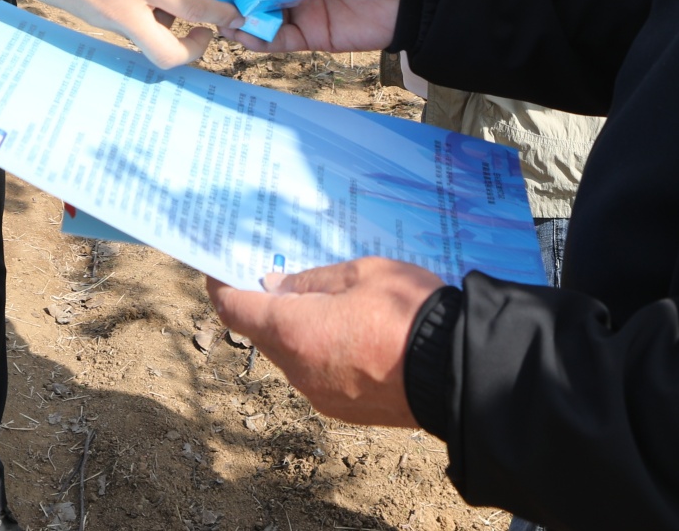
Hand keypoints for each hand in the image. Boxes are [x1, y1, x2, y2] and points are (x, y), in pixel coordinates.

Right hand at [5, 0, 241, 67]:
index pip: (193, 8)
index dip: (223, 14)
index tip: (238, 11)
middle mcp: (124, 9)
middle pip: (168, 55)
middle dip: (196, 49)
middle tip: (205, 27)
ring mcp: (105, 19)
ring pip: (148, 39)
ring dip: (167, 25)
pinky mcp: (91, 19)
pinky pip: (128, 26)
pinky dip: (144, 15)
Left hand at [206, 257, 440, 428]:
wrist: (458, 373)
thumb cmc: (408, 313)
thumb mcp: (359, 274)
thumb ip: (311, 281)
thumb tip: (276, 286)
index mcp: (293, 332)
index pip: (235, 309)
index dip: (222, 285)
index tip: (220, 267)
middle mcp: (298, 371)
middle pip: (264, 334)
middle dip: (266, 304)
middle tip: (283, 271)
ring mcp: (322, 395)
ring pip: (293, 355)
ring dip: (298, 329)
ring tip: (327, 299)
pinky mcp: (347, 410)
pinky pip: (319, 374)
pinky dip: (322, 351)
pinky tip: (350, 331)